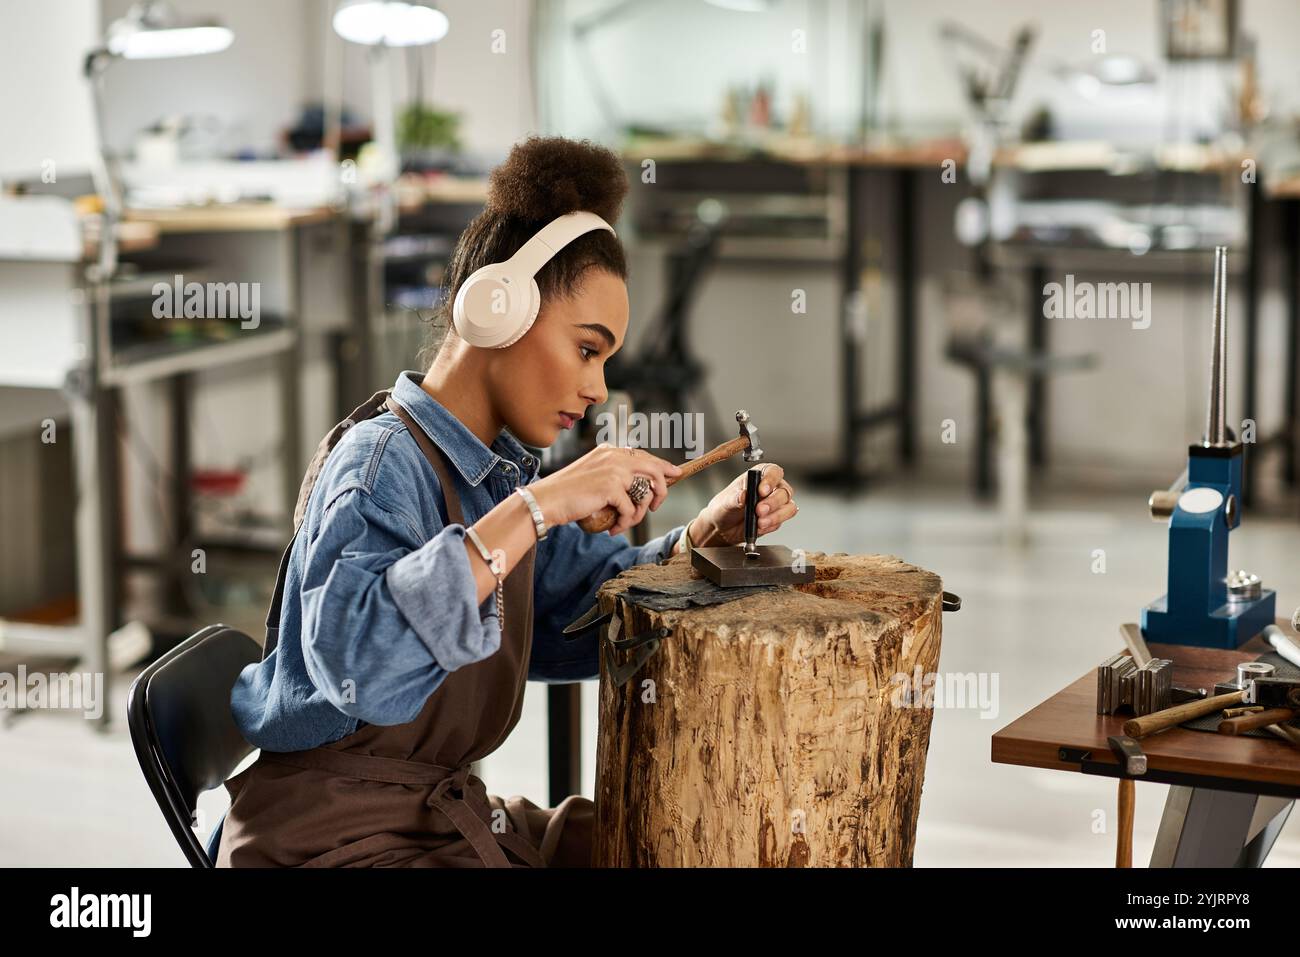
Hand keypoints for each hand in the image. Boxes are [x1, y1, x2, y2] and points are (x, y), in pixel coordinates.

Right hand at [529, 444, 682, 536]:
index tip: (675, 475)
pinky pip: (631, 510)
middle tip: (655, 507)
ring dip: (638, 514)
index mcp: (610, 451)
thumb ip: (614, 476)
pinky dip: (625, 523)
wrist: (546, 500)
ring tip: (624, 523)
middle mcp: (615, 456)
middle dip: (661, 491)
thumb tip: (639, 489)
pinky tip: (613, 529)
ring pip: (645, 493)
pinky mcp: (612, 487)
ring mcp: (614, 470)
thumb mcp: (593, 476)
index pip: (644, 456)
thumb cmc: (567, 493)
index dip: (662, 466)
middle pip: (655, 470)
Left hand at [687, 463, 797, 546]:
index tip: (762, 491)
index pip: (773, 471)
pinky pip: (781, 522)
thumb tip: (743, 495)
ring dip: (776, 516)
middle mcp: (771, 488)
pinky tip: (759, 528)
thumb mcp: (725, 502)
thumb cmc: (724, 508)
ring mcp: (776, 504)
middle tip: (759, 510)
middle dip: (773, 502)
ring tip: (760, 523)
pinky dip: (771, 526)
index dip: (771, 480)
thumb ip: (734, 498)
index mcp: (759, 476)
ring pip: (788, 508)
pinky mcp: (776, 519)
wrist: (722, 528)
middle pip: (784, 491)